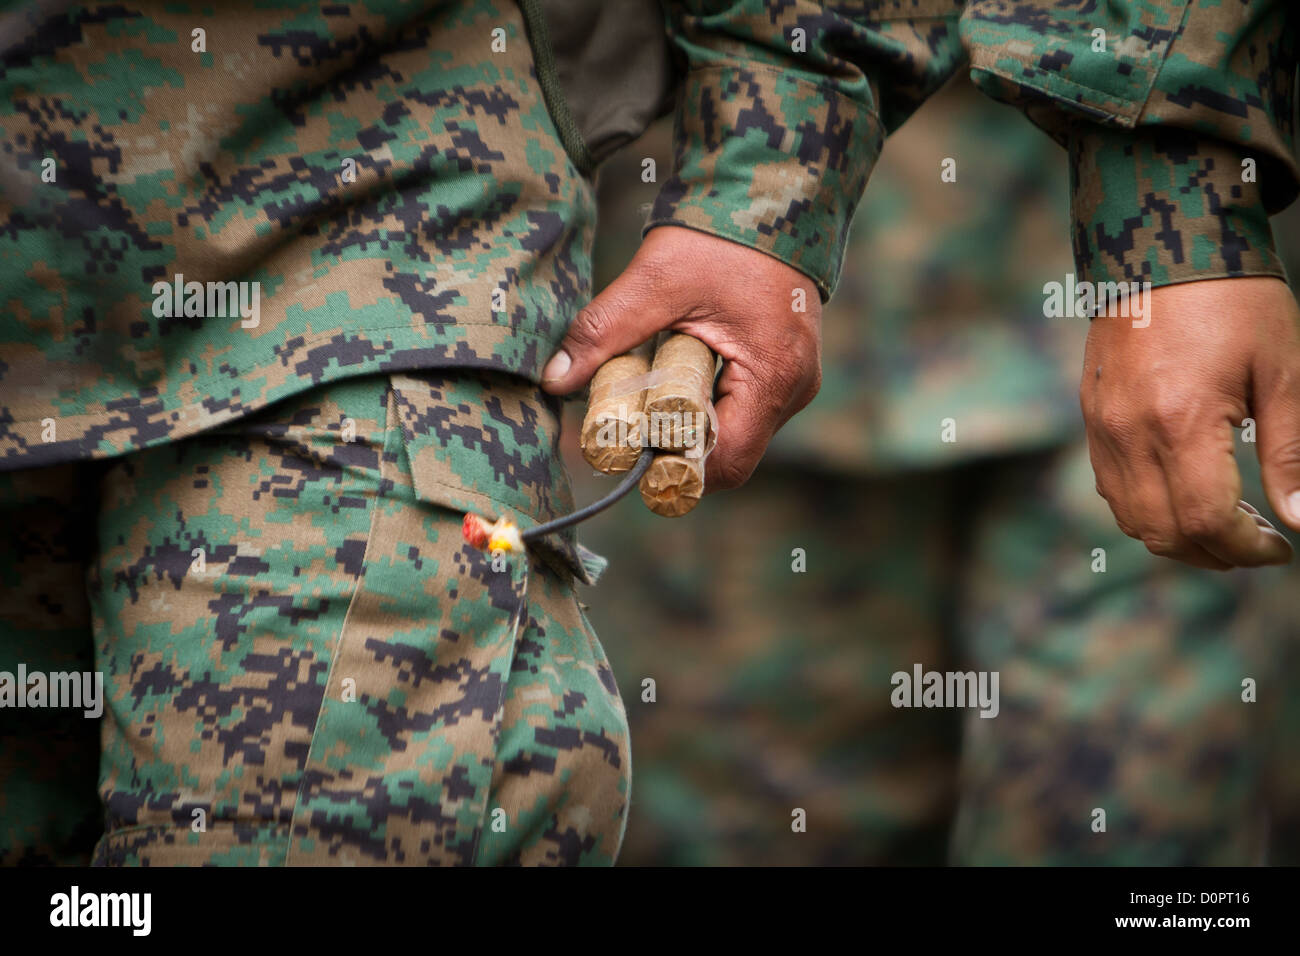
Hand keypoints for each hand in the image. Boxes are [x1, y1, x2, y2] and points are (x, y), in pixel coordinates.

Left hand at [541, 225, 821, 490]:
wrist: (768, 190)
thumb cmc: (719, 235)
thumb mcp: (655, 281)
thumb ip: (604, 332)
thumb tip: (554, 380)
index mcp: (774, 375)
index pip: (727, 463)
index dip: (676, 469)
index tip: (633, 453)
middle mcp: (795, 388)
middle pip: (731, 454)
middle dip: (679, 447)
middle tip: (632, 423)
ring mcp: (796, 380)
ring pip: (736, 433)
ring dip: (693, 423)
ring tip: (654, 390)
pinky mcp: (786, 368)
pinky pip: (744, 407)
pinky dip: (708, 401)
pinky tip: (680, 373)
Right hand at [1081, 275, 1299, 568]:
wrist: (1163, 245)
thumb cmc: (1234, 300)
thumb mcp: (1281, 372)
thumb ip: (1290, 452)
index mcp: (1181, 421)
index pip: (1207, 521)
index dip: (1247, 549)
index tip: (1280, 546)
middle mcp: (1131, 433)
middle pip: (1163, 533)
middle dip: (1215, 553)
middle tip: (1256, 541)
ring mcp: (1104, 427)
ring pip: (1131, 518)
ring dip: (1178, 537)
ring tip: (1222, 521)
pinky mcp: (1093, 417)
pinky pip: (1111, 488)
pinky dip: (1147, 509)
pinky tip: (1183, 490)